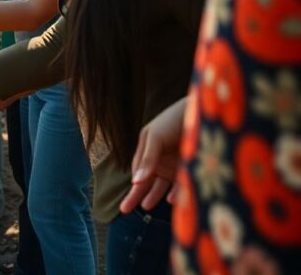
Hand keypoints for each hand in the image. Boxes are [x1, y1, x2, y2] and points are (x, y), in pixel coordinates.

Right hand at [120, 97, 187, 213]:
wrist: (200, 113)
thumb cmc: (172, 121)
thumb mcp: (154, 137)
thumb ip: (146, 159)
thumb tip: (135, 181)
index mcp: (147, 151)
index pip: (137, 172)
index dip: (133, 184)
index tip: (130, 192)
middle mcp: (159, 160)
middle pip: (145, 182)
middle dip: (135, 195)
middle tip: (124, 210)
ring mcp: (173, 166)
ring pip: (161, 186)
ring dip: (154, 196)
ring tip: (146, 206)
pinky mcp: (188, 170)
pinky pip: (180, 186)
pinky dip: (176, 194)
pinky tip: (172, 199)